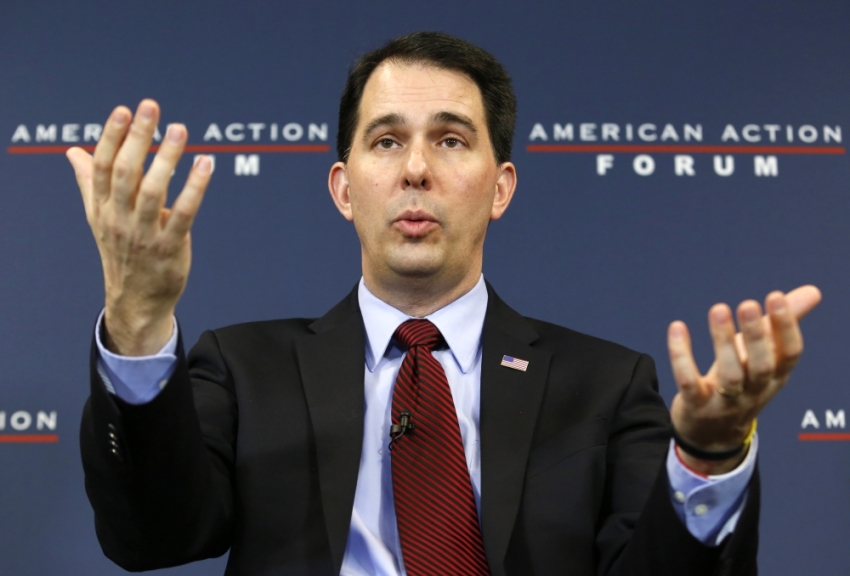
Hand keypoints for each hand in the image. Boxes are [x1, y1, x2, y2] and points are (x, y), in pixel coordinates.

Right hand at [67, 100, 211, 355]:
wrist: (136, 301)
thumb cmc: (121, 252)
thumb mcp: (100, 218)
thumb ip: (90, 182)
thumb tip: (74, 151)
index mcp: (102, 208)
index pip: (103, 167)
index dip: (112, 138)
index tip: (123, 110)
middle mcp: (119, 219)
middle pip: (125, 173)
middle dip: (137, 138)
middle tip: (150, 107)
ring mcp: (144, 234)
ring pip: (153, 191)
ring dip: (167, 158)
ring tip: (179, 129)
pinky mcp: (170, 247)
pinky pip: (184, 213)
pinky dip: (195, 188)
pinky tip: (205, 164)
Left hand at [667, 285, 821, 473]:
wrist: (712, 435)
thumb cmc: (741, 384)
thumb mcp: (762, 356)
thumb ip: (780, 324)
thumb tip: (813, 291)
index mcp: (775, 376)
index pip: (790, 354)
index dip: (786, 327)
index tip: (775, 296)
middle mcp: (755, 390)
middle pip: (761, 366)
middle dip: (756, 336)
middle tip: (747, 304)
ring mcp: (725, 401)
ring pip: (729, 375)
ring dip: (723, 342)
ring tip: (719, 309)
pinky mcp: (696, 405)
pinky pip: (689, 382)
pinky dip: (681, 356)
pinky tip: (677, 327)